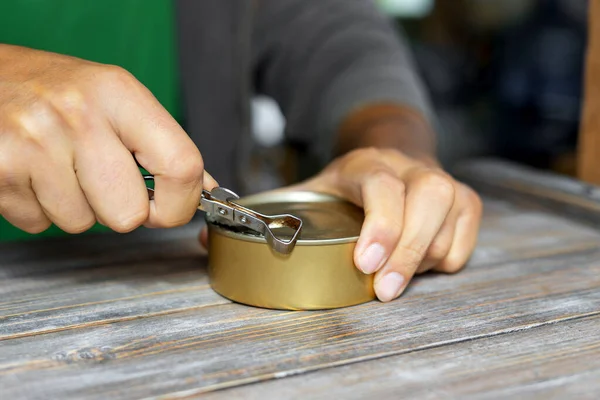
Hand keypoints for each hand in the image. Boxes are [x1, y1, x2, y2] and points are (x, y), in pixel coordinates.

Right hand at [0, 44, 215, 233]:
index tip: (169, 206)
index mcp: (119, 94)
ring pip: (80, 224)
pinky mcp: (0, 169)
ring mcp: (35, 142)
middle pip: (129, 214)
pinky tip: (33, 172)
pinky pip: (39, 223)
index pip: (182, 166)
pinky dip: (38, 206)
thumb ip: (163, 145)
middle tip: (98, 178)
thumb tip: (204, 188)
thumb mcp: (116, 99)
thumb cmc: (54, 90)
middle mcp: (79, 114)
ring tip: (57, 166)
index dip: (180, 203)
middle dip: (117, 208)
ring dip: (73, 205)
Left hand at [200, 147, 481, 301]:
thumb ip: (267, 212)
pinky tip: (423, 263)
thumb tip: (207, 237)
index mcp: (366, 164)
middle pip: (428, 198)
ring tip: (398, 279)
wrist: (389, 158)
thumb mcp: (310, 188)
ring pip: (451, 215)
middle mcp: (408, 167)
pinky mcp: (463, 200)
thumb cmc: (346, 185)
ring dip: (427, 255)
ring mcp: (440, 179)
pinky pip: (467, 234)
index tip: (364, 265)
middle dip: (408, 249)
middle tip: (384, 290)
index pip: (381, 185)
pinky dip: (449, 255)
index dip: (380, 224)